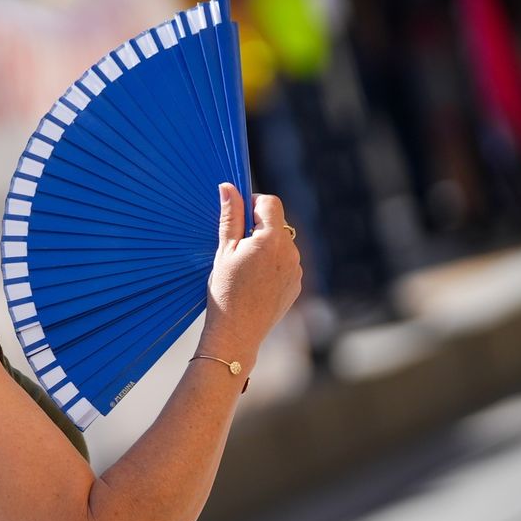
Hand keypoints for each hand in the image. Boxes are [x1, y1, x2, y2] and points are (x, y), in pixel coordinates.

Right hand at [200, 183, 301, 363]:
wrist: (237, 332)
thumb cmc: (225, 290)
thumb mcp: (223, 250)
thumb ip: (230, 216)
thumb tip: (229, 187)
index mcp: (271, 240)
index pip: (270, 203)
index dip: (253, 203)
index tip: (238, 217)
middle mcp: (290, 252)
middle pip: (277, 223)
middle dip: (258, 227)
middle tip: (235, 247)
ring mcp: (296, 269)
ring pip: (282, 244)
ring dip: (265, 246)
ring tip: (244, 268)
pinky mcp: (296, 284)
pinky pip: (286, 263)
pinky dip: (272, 264)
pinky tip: (254, 281)